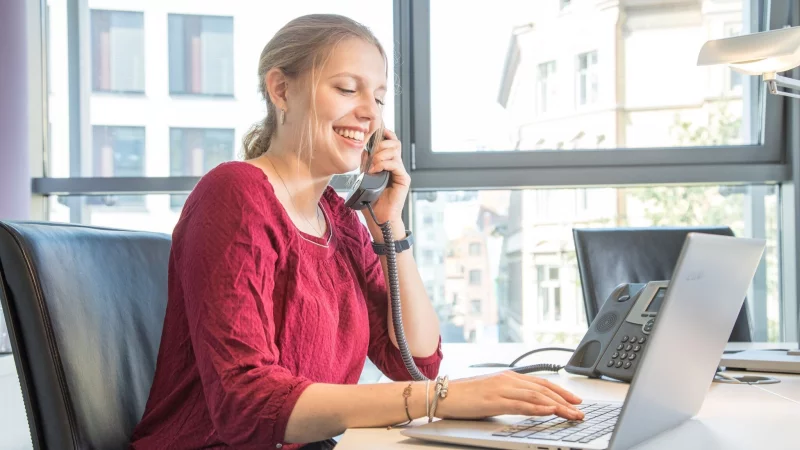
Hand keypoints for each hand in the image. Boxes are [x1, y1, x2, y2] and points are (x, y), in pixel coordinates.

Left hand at [360, 128, 408, 223]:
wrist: (378, 217)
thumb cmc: (371, 200)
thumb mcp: (364, 176)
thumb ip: (365, 163)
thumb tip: (363, 149)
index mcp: (387, 162)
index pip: (390, 141)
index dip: (385, 134)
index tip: (375, 131)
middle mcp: (396, 165)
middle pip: (394, 143)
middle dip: (380, 145)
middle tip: (370, 156)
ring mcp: (400, 172)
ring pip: (395, 151)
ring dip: (380, 155)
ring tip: (371, 166)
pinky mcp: (404, 179)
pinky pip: (396, 164)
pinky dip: (384, 164)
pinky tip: (375, 170)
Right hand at [436, 371, 584, 420]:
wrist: (442, 394)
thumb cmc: (464, 396)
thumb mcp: (491, 393)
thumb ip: (509, 396)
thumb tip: (526, 403)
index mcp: (508, 377)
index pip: (541, 383)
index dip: (561, 391)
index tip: (575, 400)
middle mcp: (507, 380)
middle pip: (543, 389)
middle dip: (565, 399)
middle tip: (580, 410)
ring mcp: (501, 389)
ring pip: (536, 396)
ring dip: (557, 405)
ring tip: (572, 414)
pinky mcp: (494, 401)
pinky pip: (520, 404)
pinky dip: (537, 407)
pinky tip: (548, 411)